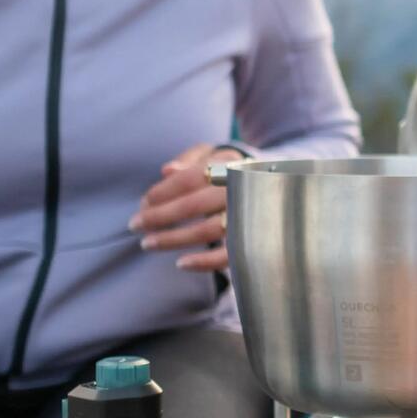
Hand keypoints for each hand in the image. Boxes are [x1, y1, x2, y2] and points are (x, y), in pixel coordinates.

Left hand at [129, 144, 244, 271]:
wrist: (281, 188)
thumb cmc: (235, 170)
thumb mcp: (216, 153)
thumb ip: (192, 158)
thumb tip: (167, 170)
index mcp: (231, 165)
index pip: (192, 178)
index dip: (164, 191)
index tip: (143, 203)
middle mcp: (243, 190)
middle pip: (196, 204)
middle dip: (161, 216)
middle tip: (135, 225)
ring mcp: (251, 216)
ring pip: (209, 230)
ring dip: (175, 239)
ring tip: (148, 244)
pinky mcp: (255, 241)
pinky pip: (230, 255)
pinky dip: (205, 262)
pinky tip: (181, 263)